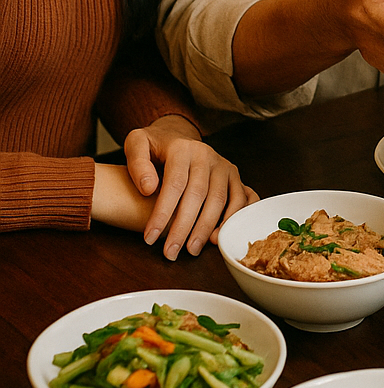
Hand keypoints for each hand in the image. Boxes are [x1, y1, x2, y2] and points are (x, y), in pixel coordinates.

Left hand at [122, 115, 258, 259]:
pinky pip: (242, 198)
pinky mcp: (235, 176)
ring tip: (192, 250)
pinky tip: (218, 237)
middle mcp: (207, 155)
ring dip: (207, 228)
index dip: (163, 213)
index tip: (150, 238)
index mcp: (182, 148)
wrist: (176, 135)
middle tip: (171, 252)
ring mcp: (223, 166)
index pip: (174, 184)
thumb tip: (148, 188)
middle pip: (198, 195)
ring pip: (220, 200)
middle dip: (183, 228)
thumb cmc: (154, 146)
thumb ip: (137, 163)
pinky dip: (234, 219)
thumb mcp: (136, 144)